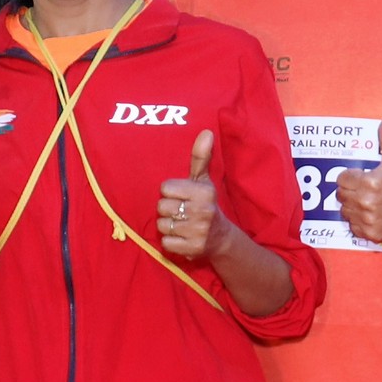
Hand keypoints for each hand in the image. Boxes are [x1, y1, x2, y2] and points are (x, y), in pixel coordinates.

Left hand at [157, 131, 223, 262]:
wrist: (220, 238)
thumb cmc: (205, 203)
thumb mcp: (203, 180)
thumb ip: (200, 156)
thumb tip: (205, 132)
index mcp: (204, 192)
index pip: (165, 188)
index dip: (170, 193)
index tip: (182, 197)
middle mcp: (203, 211)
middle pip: (161, 207)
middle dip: (168, 210)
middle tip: (181, 212)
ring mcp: (198, 232)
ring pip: (162, 225)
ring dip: (168, 226)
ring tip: (181, 225)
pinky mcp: (192, 249)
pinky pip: (166, 242)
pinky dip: (171, 242)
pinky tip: (181, 238)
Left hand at [333, 124, 381, 248]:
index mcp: (370, 182)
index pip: (342, 179)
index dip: (351, 177)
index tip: (360, 177)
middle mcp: (366, 202)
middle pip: (341, 195)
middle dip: (351, 191)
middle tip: (364, 190)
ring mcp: (369, 220)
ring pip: (346, 212)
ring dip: (353, 207)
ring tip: (367, 202)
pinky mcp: (372, 234)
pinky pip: (354, 227)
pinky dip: (359, 222)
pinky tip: (371, 215)